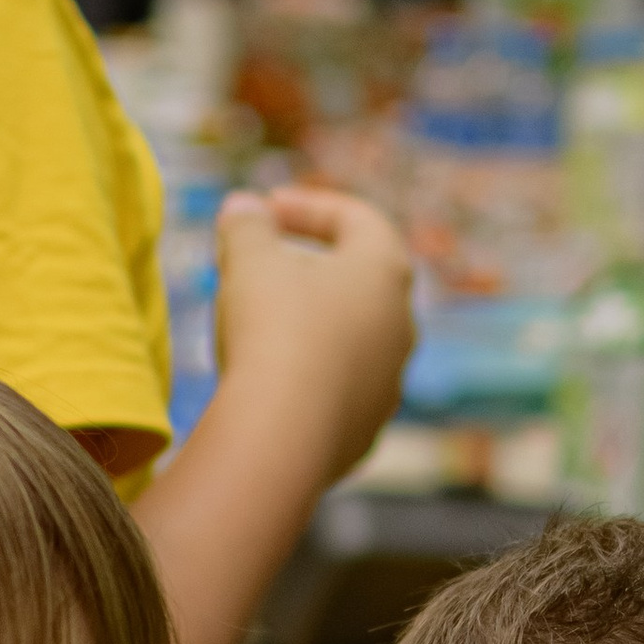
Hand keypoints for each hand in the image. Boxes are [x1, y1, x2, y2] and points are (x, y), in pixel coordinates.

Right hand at [212, 184, 413, 489]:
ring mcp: (388, 384)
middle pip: (357, 282)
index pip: (357, 220)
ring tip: (259, 329)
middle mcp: (401, 327)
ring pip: (348, 341)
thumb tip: (242, 208)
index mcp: (386, 271)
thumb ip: (247, 225)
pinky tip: (267, 385)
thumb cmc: (272, 328)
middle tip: (259, 269)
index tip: (264, 210)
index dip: (307, 207)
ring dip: (309, 327)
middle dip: (306, 269)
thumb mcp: (249, 259)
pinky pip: (335, 392)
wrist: (282, 436)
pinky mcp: (365, 431)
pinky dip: (306, 378)